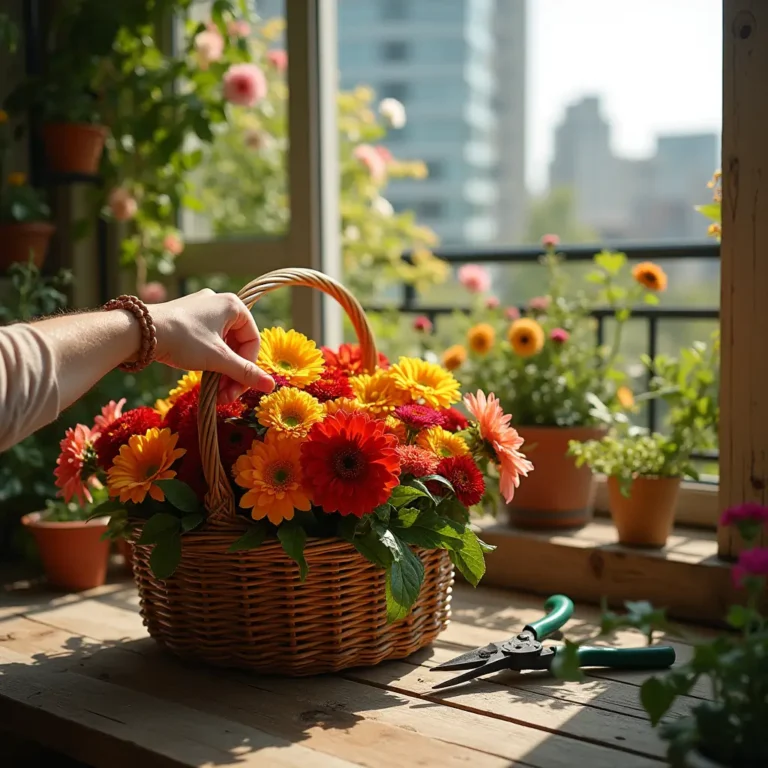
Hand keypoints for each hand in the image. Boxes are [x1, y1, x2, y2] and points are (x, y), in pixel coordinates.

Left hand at [151, 290, 274, 402]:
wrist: (139, 332)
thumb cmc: (183, 340)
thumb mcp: (217, 359)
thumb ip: (245, 372)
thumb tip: (271, 386)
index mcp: (234, 306)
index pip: (253, 341)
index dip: (248, 368)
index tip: (237, 389)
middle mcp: (220, 303)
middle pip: (237, 345)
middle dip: (233, 373)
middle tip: (225, 395)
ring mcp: (202, 310)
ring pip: (222, 346)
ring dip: (221, 370)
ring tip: (213, 390)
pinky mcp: (187, 319)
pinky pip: (207, 342)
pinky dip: (208, 361)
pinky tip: (201, 376)